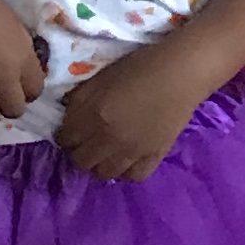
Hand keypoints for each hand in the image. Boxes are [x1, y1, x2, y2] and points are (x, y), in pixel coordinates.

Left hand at [58, 41, 205, 182]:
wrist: (180, 74)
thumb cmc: (139, 68)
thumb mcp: (100, 78)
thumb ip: (79, 99)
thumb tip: (67, 115)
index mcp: (93, 115)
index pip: (65, 139)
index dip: (64, 135)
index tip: (70, 131)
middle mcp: (109, 138)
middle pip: (81, 161)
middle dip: (78, 152)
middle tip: (85, 142)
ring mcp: (132, 152)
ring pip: (104, 173)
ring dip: (99, 164)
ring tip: (104, 152)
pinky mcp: (153, 157)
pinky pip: (133, 176)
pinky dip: (126, 170)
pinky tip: (126, 159)